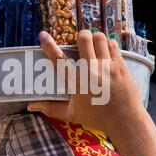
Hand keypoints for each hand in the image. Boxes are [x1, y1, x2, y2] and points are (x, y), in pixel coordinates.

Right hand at [27, 29, 146, 134]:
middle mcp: (91, 71)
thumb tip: (31, 106)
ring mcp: (108, 67)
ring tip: (94, 44)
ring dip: (95, 38)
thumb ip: (51, 108)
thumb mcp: (71, 114)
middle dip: (80, 36)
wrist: (125, 121)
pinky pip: (113, 45)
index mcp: (77, 83)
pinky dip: (107, 44)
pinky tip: (105, 50)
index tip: (43, 35)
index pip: (59, 60)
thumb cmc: (96, 118)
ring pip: (100, 38)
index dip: (49, 45)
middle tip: (80, 41)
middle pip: (84, 39)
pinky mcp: (121, 66)